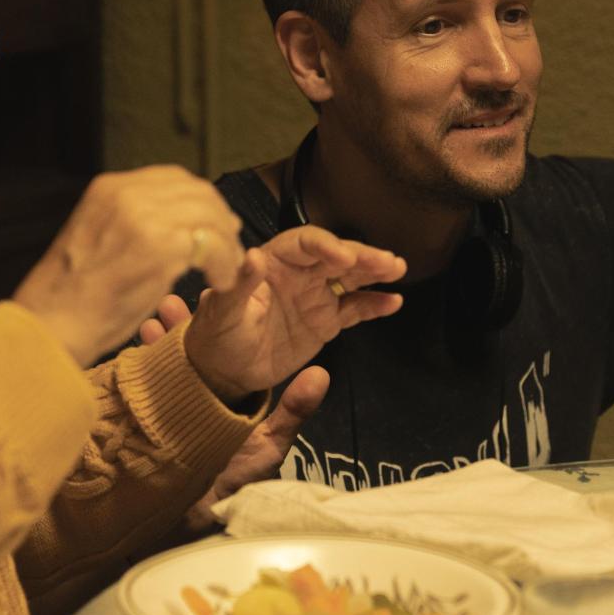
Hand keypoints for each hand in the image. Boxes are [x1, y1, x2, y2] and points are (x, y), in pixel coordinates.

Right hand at [14, 165, 243, 365]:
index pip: (173, 179)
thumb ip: (129, 220)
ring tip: (228, 267)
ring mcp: (145, 218)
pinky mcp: (162, 248)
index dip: (202, 199)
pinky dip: (224, 263)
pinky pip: (213, 246)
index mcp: (109, 188)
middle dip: (220, 218)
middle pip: (198, 193)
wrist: (50, 324)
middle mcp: (127, 194)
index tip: (215, 221)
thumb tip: (171, 220)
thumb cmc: (71, 295)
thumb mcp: (94, 236)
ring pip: (210, 217)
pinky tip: (219, 280)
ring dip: (227, 243)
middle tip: (231, 244)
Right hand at [141, 311, 328, 529]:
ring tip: (151, 322)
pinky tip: (132, 351)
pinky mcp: (142, 427)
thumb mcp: (268, 446)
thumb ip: (292, 412)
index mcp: (224, 397)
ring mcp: (166, 412)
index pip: (218, 354)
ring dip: (156, 345)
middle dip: (177, 329)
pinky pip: (137, 391)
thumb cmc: (233, 487)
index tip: (205, 302)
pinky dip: (135, 370)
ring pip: (162, 368)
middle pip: (187, 354)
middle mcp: (196, 400)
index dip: (211, 328)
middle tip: (169, 304)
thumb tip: (321, 372)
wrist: (189, 526)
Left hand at [185, 225, 404, 401]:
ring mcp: (315, 296)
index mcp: (273, 261)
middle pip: (336, 256)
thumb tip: (252, 256)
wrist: (223, 370)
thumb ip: (239, 284)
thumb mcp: (220, 311)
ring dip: (374, 272)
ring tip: (397, 269)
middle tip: (387, 261)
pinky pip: (355, 309)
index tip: (343, 255)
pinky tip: (393, 302)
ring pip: (350, 277)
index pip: (303, 243)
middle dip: (362, 256)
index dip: (325, 245)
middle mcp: (299, 273)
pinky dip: (375, 304)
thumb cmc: (215, 335)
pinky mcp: (326, 321)